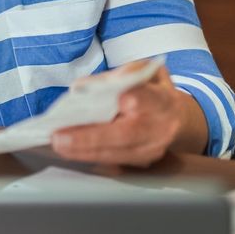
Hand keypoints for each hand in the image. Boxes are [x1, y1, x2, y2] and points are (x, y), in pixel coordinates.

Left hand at [50, 62, 186, 166]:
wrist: (176, 117)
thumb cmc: (150, 90)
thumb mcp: (140, 71)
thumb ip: (114, 76)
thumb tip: (81, 87)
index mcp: (162, 99)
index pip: (150, 99)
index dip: (137, 100)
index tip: (122, 99)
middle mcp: (161, 127)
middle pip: (126, 134)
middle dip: (91, 137)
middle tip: (61, 137)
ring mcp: (152, 148)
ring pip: (117, 153)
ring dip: (84, 150)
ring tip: (58, 144)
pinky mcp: (142, 161)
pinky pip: (114, 161)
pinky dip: (89, 155)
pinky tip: (68, 150)